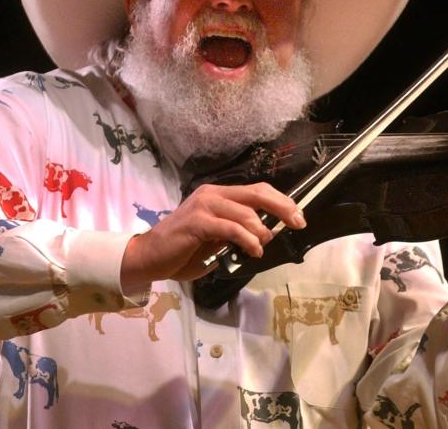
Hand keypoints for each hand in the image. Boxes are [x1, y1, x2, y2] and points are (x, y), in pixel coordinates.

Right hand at [121, 182, 304, 287]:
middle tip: (298, 222)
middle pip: (257, 193)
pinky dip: (247, 240)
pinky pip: (231, 228)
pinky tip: (253, 250)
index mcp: (218, 194)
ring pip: (246, 212)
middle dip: (282, 207)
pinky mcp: (197, 222)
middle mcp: (212, 194)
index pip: (257, 190)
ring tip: (261, 247)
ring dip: (261, 232)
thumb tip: (266, 234)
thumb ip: (237, 231)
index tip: (298, 215)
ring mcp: (204, 205)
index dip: (281, 201)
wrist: (149, 257)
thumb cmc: (183, 250)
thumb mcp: (216, 238)